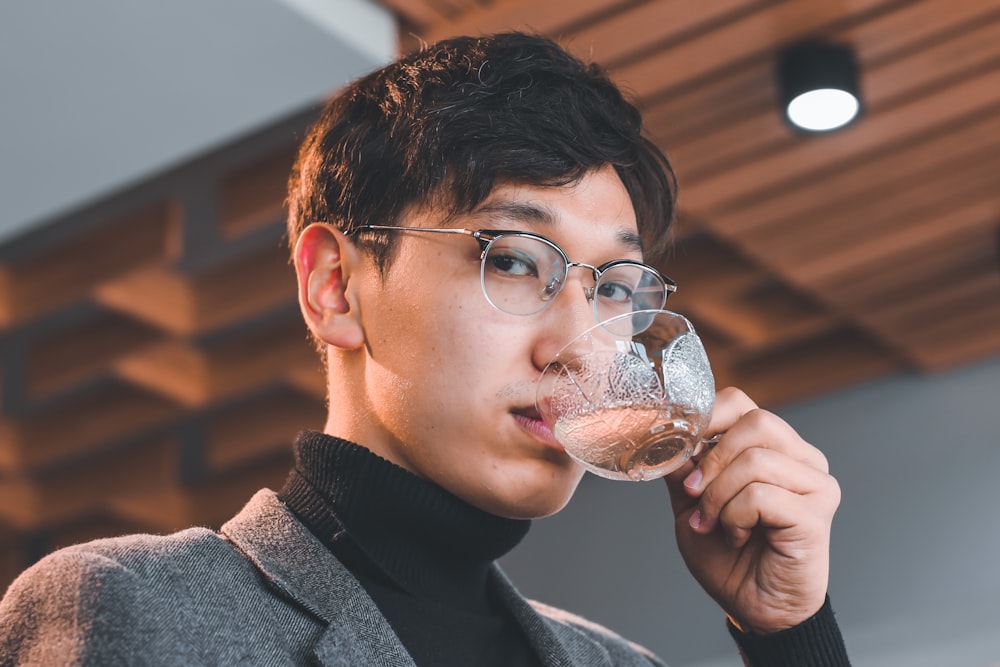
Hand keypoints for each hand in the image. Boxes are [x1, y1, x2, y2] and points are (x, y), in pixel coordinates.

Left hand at [664, 387, 840, 633]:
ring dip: (720, 496)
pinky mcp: (816, 513)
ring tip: (715, 524)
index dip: (705, 419)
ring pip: (755, 459)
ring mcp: (815, 483)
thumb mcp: (691, 503)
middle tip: (694, 494)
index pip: (740, 404)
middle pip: (755, 422)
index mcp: (771, 446)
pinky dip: (735, 516)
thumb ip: (682, 467)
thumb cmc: (727, 555)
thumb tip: (664, 436)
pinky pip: (761, 495)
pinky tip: (737, 535)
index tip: (680, 449)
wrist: (752, 607)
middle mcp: (800, 457)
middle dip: (712, 459)